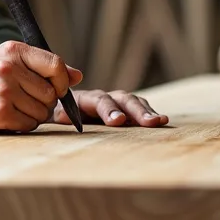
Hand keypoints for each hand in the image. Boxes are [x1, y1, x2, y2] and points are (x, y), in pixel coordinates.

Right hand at [0, 41, 82, 133]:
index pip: (56, 64)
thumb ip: (40, 66)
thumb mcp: (5, 61)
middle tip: (27, 102)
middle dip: (45, 102)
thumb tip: (77, 75)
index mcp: (13, 50)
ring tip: (14, 109)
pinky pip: (28, 124)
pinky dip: (22, 125)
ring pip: (42, 111)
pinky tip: (7, 118)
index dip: (62, 81)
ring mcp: (4, 91)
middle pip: (51, 93)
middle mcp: (9, 68)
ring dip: (33, 115)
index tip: (56, 89)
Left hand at [54, 89, 168, 126]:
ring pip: (134, 102)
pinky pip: (139, 109)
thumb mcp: (56, 118)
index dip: (110, 109)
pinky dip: (150, 114)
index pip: (100, 100)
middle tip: (149, 122)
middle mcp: (104, 98)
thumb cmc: (59, 120)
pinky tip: (162, 121)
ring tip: (160, 121)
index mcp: (85, 99)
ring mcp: (116, 104)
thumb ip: (61, 117)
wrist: (62, 117)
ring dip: (147, 112)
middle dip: (136, 110)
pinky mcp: (124, 112)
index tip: (119, 121)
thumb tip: (64, 117)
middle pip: (122, 99)